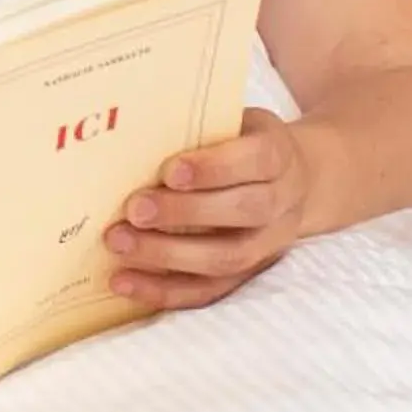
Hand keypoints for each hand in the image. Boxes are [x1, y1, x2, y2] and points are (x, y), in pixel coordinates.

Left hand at [106, 110, 311, 310]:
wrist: (293, 178)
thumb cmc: (238, 143)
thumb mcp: (229, 121)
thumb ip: (194, 128)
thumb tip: (126, 134)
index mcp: (278, 154)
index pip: (256, 160)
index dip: (214, 167)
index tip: (170, 171)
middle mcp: (282, 201)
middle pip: (244, 211)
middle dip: (185, 212)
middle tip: (133, 210)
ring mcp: (269, 243)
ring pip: (227, 258)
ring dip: (168, 255)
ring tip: (118, 243)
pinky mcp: (247, 274)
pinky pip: (209, 291)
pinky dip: (164, 291)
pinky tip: (122, 282)